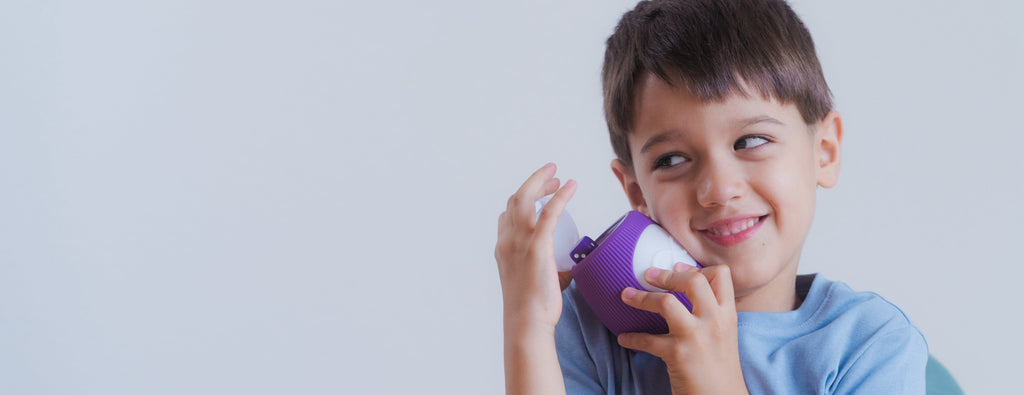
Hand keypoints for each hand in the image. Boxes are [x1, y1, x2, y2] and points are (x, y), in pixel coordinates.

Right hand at [495, 163, 576, 330]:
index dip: (521, 201)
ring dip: (540, 182)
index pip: (506, 216)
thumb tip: (567, 269)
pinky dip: (560, 196)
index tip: (537, 196)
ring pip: (525, 199)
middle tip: (551, 180)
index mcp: (503, 249)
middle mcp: (507, 241)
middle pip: (515, 201)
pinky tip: (570, 186)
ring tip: (556, 176)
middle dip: (532, 185)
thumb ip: (551, 271)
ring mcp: (520, 242)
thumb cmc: (533, 309)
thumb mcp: (536, 283)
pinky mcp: (536, 246)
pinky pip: (548, 212)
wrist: (527, 321)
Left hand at [617, 264, 748, 394]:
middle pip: (693, 281)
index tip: (678, 267)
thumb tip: (683, 290)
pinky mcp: (678, 355)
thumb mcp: (723, 334)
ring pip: (667, 302)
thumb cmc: (720, 368)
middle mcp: (714, 321)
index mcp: (727, 314)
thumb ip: (710, 313)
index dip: (697, 267)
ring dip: (641, 298)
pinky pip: (647, 340)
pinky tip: (624, 338)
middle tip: (648, 275)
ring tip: (626, 296)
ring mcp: (696, 337)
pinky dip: (631, 338)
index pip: (721, 275)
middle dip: (667, 275)